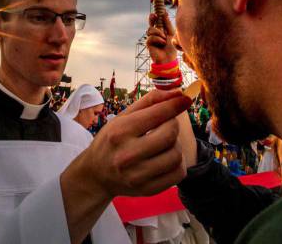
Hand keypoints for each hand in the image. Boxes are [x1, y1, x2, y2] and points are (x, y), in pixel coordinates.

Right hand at [67, 89, 191, 197]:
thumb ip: (150, 101)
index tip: (185, 99)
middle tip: (166, 125)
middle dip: (173, 125)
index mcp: (120, 132)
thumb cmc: (112, 140)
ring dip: (176, 146)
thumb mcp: (123, 117)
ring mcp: (137, 176)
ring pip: (176, 155)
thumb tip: (177, 93)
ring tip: (165, 144)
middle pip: (170, 134)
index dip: (175, 104)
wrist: (96, 174)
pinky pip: (178, 174)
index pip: (158, 114)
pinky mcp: (147, 190)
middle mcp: (126, 155)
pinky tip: (166, 158)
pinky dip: (178, 163)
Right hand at [146, 9, 178, 64]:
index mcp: (161, 31)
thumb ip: (167, 24)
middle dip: (151, 18)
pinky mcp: (148, 44)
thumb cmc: (171, 47)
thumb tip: (164, 12)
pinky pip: (151, 37)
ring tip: (164, 39)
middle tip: (154, 15)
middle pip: (150, 23)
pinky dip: (158, 39)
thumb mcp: (171, 33)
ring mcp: (151, 39)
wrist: (169, 59)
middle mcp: (155, 34)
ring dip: (158, 33)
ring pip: (150, 29)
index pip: (156, 21)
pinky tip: (162, 43)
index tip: (157, 10)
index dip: (155, 15)